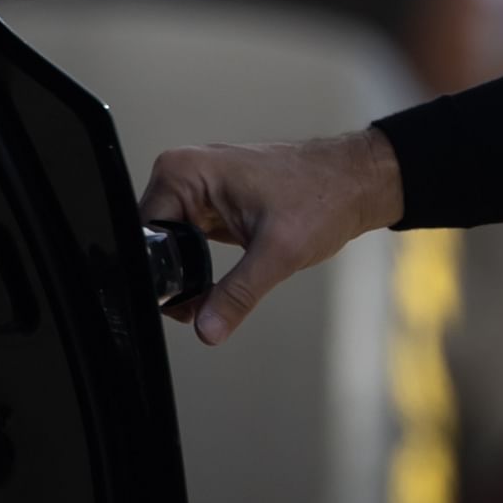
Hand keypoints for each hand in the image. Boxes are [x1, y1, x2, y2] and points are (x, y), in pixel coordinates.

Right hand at [136, 128, 402, 345]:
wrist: (359, 183)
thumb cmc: (325, 197)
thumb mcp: (279, 252)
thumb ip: (237, 294)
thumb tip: (207, 330)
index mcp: (184, 172)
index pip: (143, 233)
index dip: (157, 274)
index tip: (177, 304)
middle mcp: (182, 175)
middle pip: (153, 242)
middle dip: (173, 279)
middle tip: (198, 309)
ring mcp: (196, 189)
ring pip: (171, 248)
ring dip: (189, 275)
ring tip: (213, 296)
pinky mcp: (212, 206)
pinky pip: (189, 244)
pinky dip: (199, 268)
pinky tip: (217, 287)